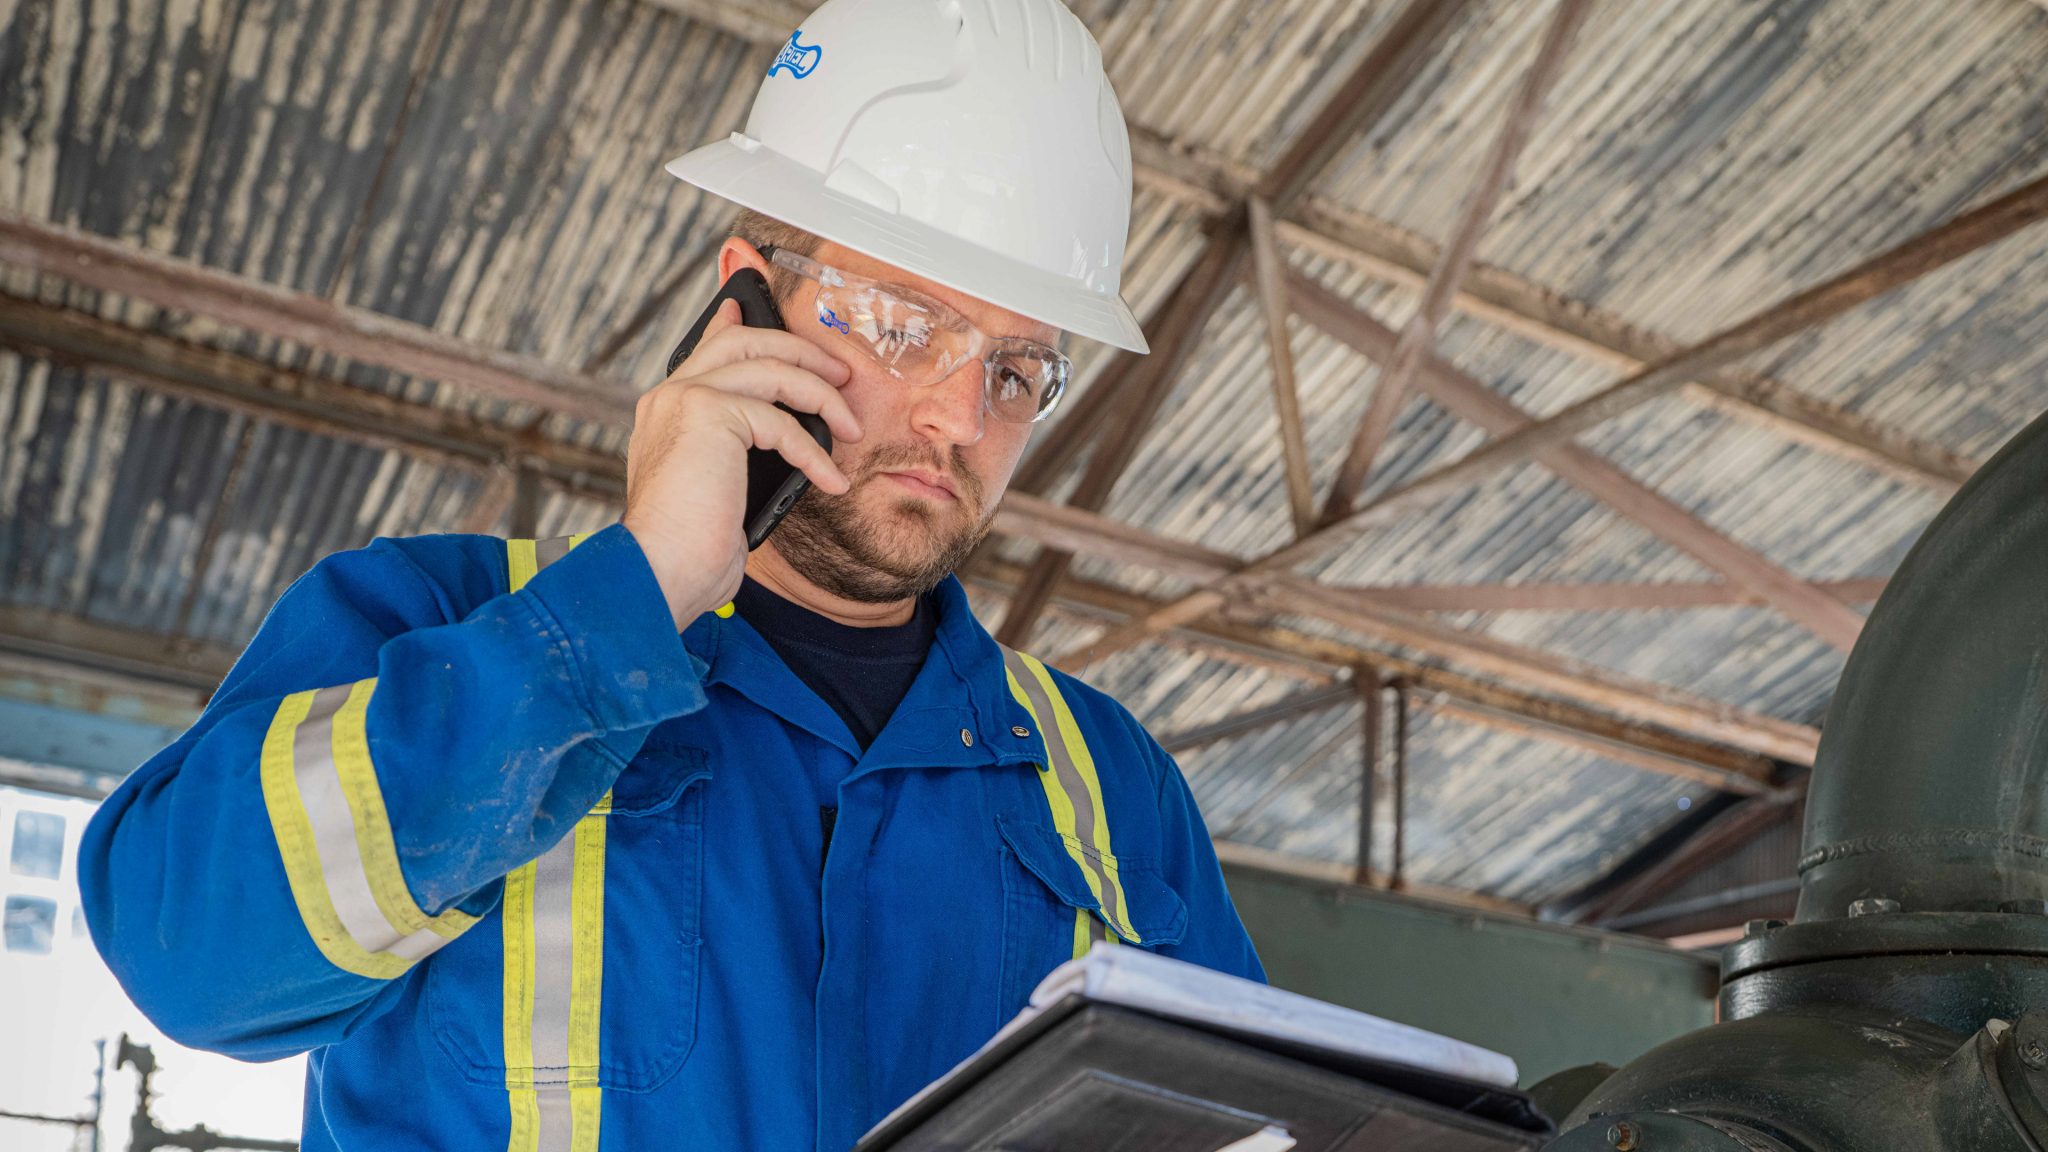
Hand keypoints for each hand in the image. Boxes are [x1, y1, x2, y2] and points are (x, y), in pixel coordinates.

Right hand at [622, 299, 861, 629]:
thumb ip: (735, 450)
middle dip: (802, 351)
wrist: (661, 570)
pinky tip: (831, 481)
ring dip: (822, 395)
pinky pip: (781, 420)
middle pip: (746, 341)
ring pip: (772, 369)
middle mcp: (670, 396)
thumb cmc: (689, 547)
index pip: (706, 349)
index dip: (732, 322)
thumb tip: (780, 434)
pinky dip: (814, 451)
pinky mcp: (708, 414)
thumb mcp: (717, 487)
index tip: (751, 308)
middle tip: (841, 373)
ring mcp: (686, 399)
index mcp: (665, 409)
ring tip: (851, 428)